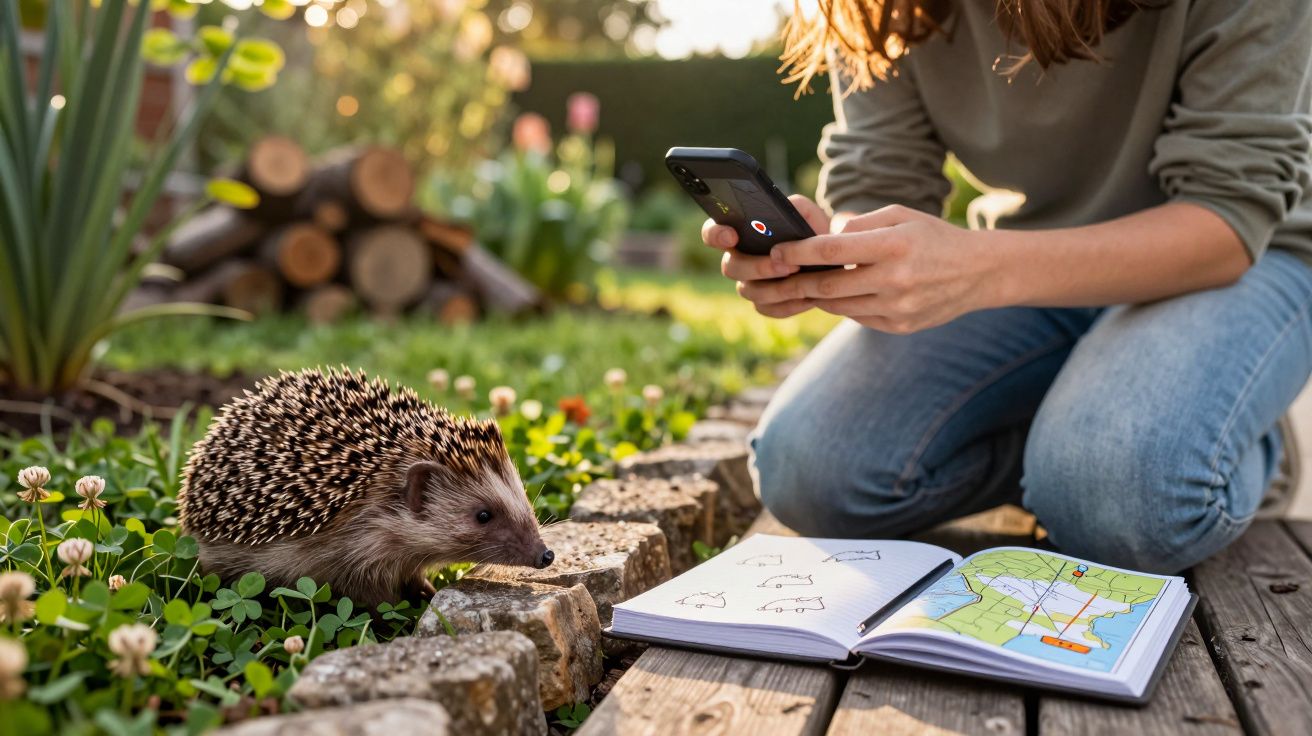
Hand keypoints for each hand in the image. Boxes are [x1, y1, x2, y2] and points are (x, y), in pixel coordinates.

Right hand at [701, 195, 829, 317]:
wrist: (829, 258)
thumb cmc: (812, 230)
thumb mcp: (808, 213)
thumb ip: (794, 206)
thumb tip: (781, 208)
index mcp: (739, 234)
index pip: (712, 233)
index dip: (716, 235)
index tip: (732, 236)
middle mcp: (738, 261)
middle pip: (730, 267)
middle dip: (756, 265)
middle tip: (782, 261)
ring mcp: (749, 284)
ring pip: (747, 291)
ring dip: (774, 286)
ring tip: (799, 276)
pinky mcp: (765, 304)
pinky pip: (767, 309)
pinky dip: (787, 304)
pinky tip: (807, 297)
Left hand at [741, 205, 1000, 333]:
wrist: (978, 272)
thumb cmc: (932, 237)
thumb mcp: (901, 216)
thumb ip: (859, 225)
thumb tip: (822, 239)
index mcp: (894, 245)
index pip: (833, 250)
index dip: (800, 252)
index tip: (778, 251)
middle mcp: (895, 279)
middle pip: (829, 284)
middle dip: (797, 280)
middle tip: (776, 274)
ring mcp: (898, 307)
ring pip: (838, 305)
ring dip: (817, 294)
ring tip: (804, 283)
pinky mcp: (900, 326)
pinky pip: (857, 317)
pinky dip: (842, 305)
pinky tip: (839, 293)